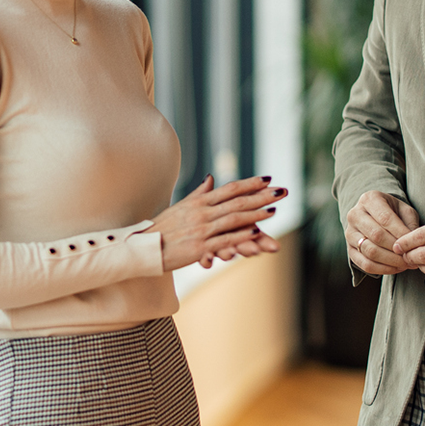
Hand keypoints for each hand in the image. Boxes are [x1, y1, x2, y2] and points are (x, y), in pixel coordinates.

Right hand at [147, 175, 287, 271]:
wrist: (144, 247)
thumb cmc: (162, 227)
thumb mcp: (181, 206)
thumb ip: (199, 193)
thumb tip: (210, 177)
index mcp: (199, 202)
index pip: (230, 189)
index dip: (250, 184)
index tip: (268, 179)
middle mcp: (202, 213)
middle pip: (236, 202)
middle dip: (261, 196)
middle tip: (281, 191)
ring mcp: (201, 230)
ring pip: (233, 219)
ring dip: (255, 214)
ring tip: (273, 210)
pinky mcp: (199, 247)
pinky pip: (224, 240)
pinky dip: (241, 235)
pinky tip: (256, 232)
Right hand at [346, 191, 421, 275]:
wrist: (375, 216)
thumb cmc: (394, 212)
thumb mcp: (404, 211)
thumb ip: (410, 224)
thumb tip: (412, 243)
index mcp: (370, 199)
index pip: (385, 218)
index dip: (400, 233)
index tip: (413, 243)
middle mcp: (355, 214)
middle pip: (376, 235)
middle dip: (396, 249)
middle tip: (411, 256)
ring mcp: (349, 232)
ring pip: (370, 251)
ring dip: (391, 261)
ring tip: (406, 264)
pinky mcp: (349, 249)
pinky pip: (364, 264)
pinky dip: (382, 269)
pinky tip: (396, 268)